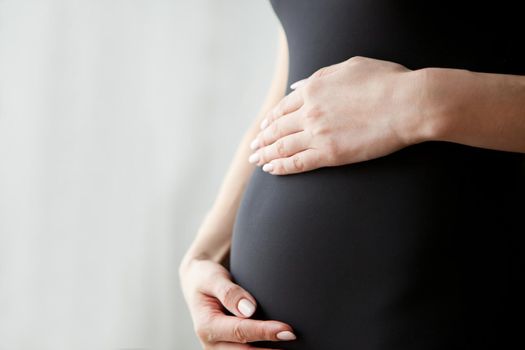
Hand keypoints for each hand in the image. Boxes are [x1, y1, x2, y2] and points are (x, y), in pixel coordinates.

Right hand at [178, 257, 295, 348]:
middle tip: (294, 338)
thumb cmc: (206, 278)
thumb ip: (229, 293)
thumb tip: (249, 309)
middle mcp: (211, 343)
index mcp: (206, 325)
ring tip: (292, 346)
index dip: (265, 332)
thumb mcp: (212, 278)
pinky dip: (264, 349)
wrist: (197, 284)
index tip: (287, 330)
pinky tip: (280, 345)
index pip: (240, 332)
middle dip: (271, 349)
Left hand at [247, 56, 424, 174]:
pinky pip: (297, 163)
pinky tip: (272, 170)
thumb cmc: (385, 81)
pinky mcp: (329, 154)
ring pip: (282, 147)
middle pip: (277, 128)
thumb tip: (297, 87)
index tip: (263, 128)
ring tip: (256, 161)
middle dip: (262, 139)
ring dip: (266, 155)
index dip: (270, 120)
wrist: (407, 103)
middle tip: (253, 148)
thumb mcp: (349, 66)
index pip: (283, 107)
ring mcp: (317, 133)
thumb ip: (318, 76)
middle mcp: (309, 111)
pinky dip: (281, 167)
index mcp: (313, 88)